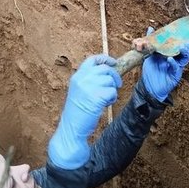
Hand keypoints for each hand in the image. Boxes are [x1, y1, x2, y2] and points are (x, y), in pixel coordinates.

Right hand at [48, 54, 121, 168]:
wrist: (72, 128)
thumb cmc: (77, 113)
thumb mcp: (79, 91)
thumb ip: (90, 80)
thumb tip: (109, 72)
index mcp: (77, 76)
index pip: (92, 60)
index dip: (105, 59)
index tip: (114, 62)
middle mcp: (82, 79)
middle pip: (105, 69)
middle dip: (114, 76)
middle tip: (117, 85)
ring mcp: (88, 87)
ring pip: (110, 81)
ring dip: (112, 90)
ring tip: (105, 100)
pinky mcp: (96, 97)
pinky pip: (112, 92)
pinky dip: (112, 99)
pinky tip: (105, 105)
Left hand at [142, 27, 188, 101]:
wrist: (149, 86)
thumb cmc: (151, 70)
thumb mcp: (149, 54)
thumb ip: (152, 42)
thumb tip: (151, 28)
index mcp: (173, 53)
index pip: (184, 44)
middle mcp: (177, 59)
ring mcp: (177, 67)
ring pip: (186, 58)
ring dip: (186, 52)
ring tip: (182, 46)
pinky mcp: (175, 75)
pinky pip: (176, 68)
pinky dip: (173, 63)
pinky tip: (170, 59)